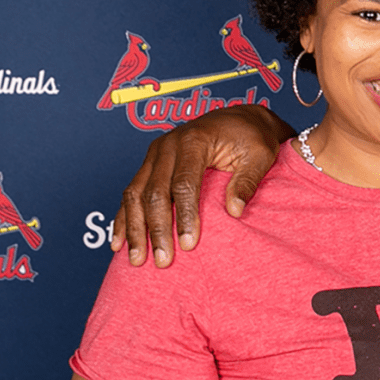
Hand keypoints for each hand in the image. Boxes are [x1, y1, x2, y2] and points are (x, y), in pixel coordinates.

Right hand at [112, 105, 291, 265]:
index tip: (189, 245)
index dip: (185, 216)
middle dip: (157, 229)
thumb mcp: (259, 155)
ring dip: (135, 229)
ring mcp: (155, 154)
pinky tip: (120, 243)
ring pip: (135, 194)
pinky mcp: (150, 164)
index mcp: (193, 140)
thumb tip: (234, 211)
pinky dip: (124, 218)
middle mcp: (167, 145)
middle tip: (163, 260)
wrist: (240, 119)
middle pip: (154, 193)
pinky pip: (131, 193)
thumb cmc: (251, 137)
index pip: (183, 184)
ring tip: (138, 259)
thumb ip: (247, 181)